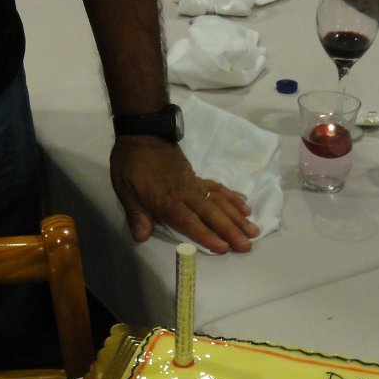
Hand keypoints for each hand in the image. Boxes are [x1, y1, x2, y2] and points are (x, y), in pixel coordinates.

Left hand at [109, 136, 259, 253]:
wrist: (143, 132)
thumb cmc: (131, 164)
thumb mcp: (124, 190)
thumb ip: (136, 215)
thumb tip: (141, 237)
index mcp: (166, 200)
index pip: (189, 221)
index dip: (206, 235)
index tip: (223, 247)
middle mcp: (185, 193)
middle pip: (211, 214)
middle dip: (230, 230)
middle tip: (247, 245)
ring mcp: (194, 184)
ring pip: (220, 202)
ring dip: (237, 218)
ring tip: (253, 231)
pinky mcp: (198, 177)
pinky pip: (219, 188)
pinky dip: (233, 198)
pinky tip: (246, 208)